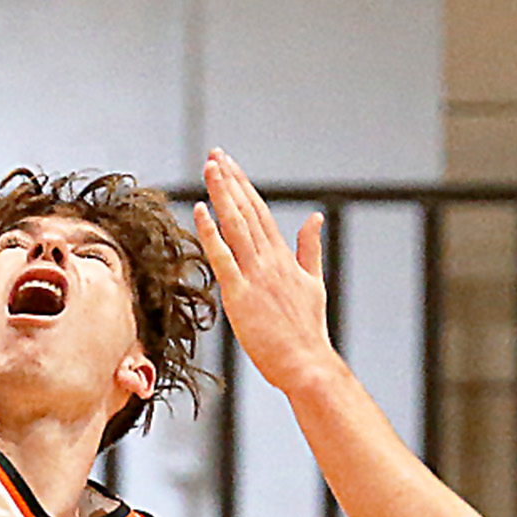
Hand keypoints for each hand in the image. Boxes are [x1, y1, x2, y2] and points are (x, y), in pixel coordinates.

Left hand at [189, 150, 342, 399]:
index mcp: (284, 258)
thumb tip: (316, 217)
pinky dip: (211, 232)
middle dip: (230, 181)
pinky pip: (223, 257)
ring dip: (223, 195)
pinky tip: (200, 210)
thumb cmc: (308, 330)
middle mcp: (270, 260)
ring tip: (211, 168)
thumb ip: (311, 248)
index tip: (230, 165)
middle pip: (247, 211)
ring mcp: (256, 275)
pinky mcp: (241, 294)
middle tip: (215, 154)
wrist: (307, 362)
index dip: (243, 186)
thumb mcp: (314, 283)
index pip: (260, 212)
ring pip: (236, 226)